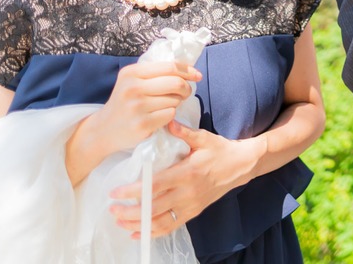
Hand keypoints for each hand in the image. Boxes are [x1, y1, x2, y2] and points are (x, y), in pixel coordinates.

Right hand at [90, 61, 200, 155]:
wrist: (103, 130)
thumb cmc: (124, 103)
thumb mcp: (132, 81)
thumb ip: (154, 73)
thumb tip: (189, 69)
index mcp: (131, 73)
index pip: (169, 67)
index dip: (188, 70)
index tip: (197, 75)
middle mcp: (132, 88)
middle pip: (176, 83)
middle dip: (186, 88)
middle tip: (184, 93)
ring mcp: (137, 107)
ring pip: (175, 100)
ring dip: (176, 103)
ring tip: (164, 106)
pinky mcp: (142, 125)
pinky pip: (170, 115)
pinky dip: (170, 115)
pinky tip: (158, 117)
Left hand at [109, 120, 256, 237]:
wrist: (241, 166)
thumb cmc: (220, 150)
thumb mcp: (204, 138)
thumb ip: (184, 132)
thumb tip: (168, 121)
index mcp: (187, 173)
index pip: (155, 186)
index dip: (133, 191)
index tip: (115, 193)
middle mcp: (187, 193)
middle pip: (153, 208)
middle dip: (129, 211)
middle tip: (111, 209)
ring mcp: (190, 205)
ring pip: (159, 221)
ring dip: (137, 224)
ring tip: (119, 221)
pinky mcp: (193, 212)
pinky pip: (170, 226)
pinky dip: (152, 232)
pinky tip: (138, 232)